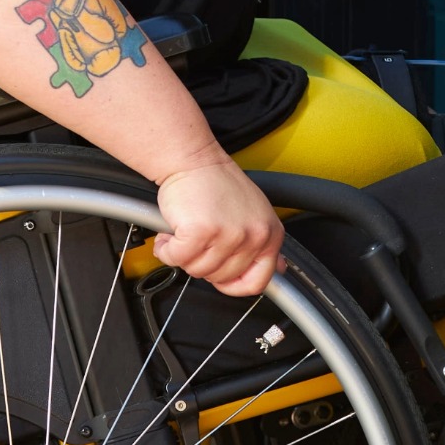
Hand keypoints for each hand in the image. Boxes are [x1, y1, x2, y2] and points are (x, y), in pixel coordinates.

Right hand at [151, 160, 283, 296]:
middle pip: (222, 277)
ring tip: (184, 232)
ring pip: (198, 270)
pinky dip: (166, 250)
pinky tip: (170, 235)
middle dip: (202, 263)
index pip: (258, 281)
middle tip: (197, 241)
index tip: (221, 279)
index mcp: (270, 233)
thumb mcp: (255, 214)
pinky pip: (177, 259)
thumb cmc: (216, 183)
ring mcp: (228, 235)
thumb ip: (263, 243)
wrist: (193, 159)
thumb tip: (278, 269)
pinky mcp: (201, 231)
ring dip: (182, 255)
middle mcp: (253, 235)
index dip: (234, 285)